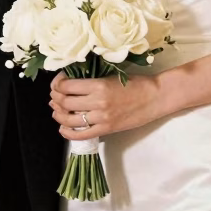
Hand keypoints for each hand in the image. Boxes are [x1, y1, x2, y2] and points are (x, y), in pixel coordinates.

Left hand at [50, 71, 164, 138]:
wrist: (155, 97)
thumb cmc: (137, 83)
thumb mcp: (112, 75)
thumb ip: (93, 80)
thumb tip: (72, 83)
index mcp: (98, 85)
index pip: (66, 86)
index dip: (57, 83)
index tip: (57, 82)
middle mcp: (97, 102)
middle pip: (64, 102)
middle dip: (55, 98)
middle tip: (54, 95)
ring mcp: (101, 118)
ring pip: (69, 119)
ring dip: (58, 115)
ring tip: (56, 110)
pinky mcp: (107, 130)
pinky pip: (81, 135)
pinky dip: (68, 133)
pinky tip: (63, 128)